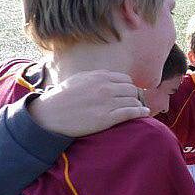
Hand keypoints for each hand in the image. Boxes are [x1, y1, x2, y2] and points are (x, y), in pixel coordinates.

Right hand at [29, 71, 148, 136]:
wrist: (50, 115)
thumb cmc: (63, 98)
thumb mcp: (79, 79)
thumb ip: (96, 77)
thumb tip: (111, 78)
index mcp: (99, 77)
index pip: (125, 80)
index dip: (128, 87)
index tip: (129, 94)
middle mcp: (105, 88)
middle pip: (132, 90)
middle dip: (135, 96)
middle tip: (135, 103)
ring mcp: (107, 103)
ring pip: (134, 101)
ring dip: (138, 105)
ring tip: (140, 109)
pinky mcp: (107, 118)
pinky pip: (131, 113)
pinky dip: (140, 113)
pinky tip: (145, 113)